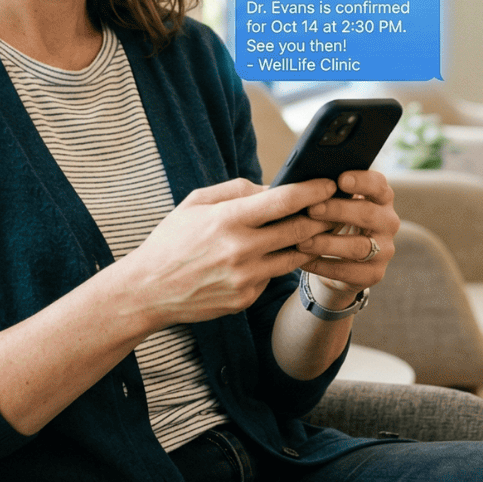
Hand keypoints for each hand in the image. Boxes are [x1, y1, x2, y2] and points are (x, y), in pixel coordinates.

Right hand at [108, 177, 337, 328]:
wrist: (147, 290)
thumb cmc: (171, 241)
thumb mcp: (195, 202)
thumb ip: (236, 189)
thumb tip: (272, 187)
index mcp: (228, 219)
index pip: (284, 200)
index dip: (313, 190)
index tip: (330, 184)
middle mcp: (241, 249)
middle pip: (300, 229)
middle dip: (322, 216)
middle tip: (335, 207)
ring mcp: (245, 277)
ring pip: (294, 256)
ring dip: (309, 242)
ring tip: (316, 230)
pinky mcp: (245, 298)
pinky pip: (273, 276)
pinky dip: (277, 264)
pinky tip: (275, 255)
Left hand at [293, 170, 398, 302]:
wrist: (343, 259)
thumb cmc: (336, 220)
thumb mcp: (337, 202)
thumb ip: (330, 191)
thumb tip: (304, 181)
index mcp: (381, 198)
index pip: (379, 185)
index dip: (362, 181)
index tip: (340, 179)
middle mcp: (388, 222)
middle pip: (368, 214)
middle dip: (338, 211)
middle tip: (312, 209)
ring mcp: (385, 250)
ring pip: (359, 247)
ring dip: (328, 243)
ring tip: (302, 241)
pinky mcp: (375, 274)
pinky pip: (348, 271)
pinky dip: (323, 265)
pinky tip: (303, 261)